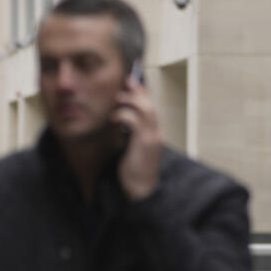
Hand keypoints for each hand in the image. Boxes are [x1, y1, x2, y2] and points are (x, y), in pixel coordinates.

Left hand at [111, 73, 161, 200]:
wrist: (141, 188)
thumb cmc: (134, 170)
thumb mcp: (132, 149)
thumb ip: (130, 136)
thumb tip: (120, 123)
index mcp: (154, 134)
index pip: (151, 108)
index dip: (144, 94)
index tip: (133, 83)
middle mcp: (156, 133)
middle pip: (150, 105)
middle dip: (139, 91)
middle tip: (127, 81)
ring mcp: (152, 138)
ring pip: (146, 110)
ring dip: (132, 101)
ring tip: (119, 97)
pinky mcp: (145, 143)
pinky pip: (136, 122)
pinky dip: (124, 115)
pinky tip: (114, 118)